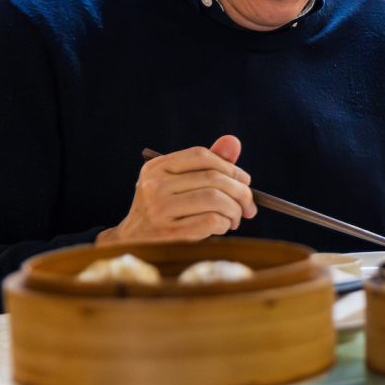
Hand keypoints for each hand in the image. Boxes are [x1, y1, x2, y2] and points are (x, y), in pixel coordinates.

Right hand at [98, 135, 256, 243]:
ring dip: (235, 210)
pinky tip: (222, 227)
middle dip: (241, 192)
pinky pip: (211, 221)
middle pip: (213, 178)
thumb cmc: (165, 209)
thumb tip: (234, 142)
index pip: (201, 155)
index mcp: (156, 167)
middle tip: (249, 205)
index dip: (230, 167)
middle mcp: (154, 185)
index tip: (245, 181)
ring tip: (235, 218)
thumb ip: (207, 163)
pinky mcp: (168, 233)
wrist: (134, 242)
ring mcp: (159, 209)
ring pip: (215, 199)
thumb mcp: (178, 182)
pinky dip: (225, 224)